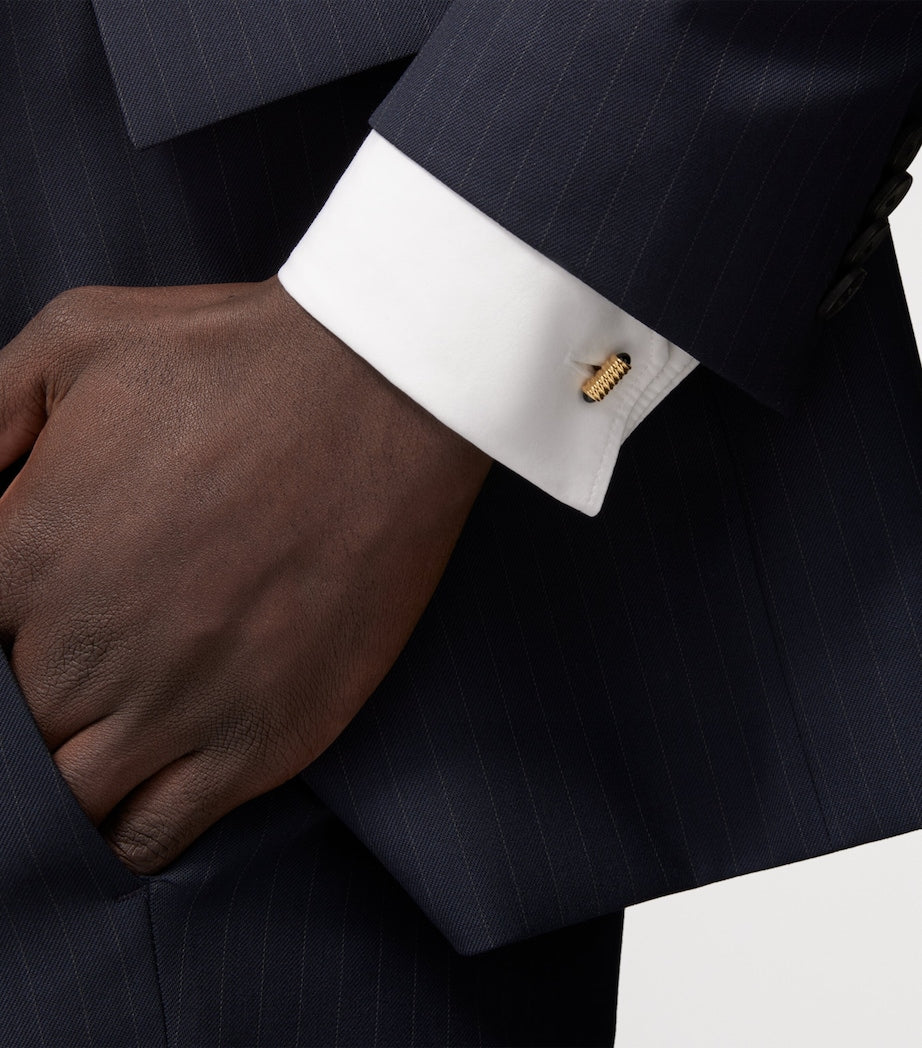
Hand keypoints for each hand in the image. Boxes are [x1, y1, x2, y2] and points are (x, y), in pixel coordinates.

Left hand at [0, 278, 489, 872]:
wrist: (381, 394)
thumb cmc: (233, 361)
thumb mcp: (73, 338)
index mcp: (22, 555)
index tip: (18, 630)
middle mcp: (85, 651)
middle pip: (2, 741)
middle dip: (15, 712)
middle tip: (63, 662)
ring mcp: (178, 707)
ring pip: (62, 804)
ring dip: (56, 780)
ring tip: (93, 723)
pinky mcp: (262, 739)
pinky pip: (150, 837)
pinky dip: (120, 829)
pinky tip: (136, 779)